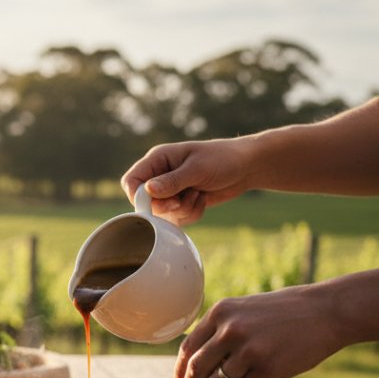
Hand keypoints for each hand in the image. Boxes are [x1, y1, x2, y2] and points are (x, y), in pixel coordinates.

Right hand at [120, 137, 255, 224]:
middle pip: (145, 202)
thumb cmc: (223, 159)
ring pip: (163, 214)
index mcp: (158, 160)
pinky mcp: (182, 202)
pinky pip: (178, 218)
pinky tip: (202, 199)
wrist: (247, 166)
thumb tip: (147, 191)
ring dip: (182, 210)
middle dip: (166, 206)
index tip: (153, 203)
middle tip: (181, 199)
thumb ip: (172, 181)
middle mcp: (160, 175)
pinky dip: (191, 214)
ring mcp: (171, 190)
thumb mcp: (197, 169)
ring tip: (198, 195)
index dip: (137, 195)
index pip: (132, 181)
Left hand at [174, 285, 346, 377]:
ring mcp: (249, 349)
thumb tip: (197, 365)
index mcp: (220, 313)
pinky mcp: (268, 367)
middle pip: (195, 368)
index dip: (180, 369)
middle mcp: (230, 329)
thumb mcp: (245, 310)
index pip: (187, 347)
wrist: (326, 311)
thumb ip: (221, 331)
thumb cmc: (284, 313)